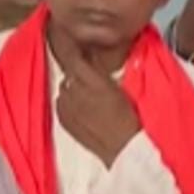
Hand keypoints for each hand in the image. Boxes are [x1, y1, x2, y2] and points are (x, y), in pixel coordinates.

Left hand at [53, 29, 141, 166]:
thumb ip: (107, 73)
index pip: (75, 59)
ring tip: (88, 95)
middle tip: (94, 77)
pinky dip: (68, 103)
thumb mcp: (124, 89)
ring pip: (64, 89)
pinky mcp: (63, 121)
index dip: (75, 50)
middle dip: (79, 73)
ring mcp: (67, 108)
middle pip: (70, 73)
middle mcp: (76, 92)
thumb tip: (99, 60)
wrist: (124, 148)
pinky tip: (82, 109)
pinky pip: (61, 104)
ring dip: (73, 88)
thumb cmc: (132, 118)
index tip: (79, 46)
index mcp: (94, 82)